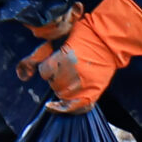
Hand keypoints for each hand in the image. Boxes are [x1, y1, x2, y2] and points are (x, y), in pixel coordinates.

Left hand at [13, 0, 141, 112]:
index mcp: (62, 58)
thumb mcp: (65, 33)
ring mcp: (81, 85)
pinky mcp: (92, 93)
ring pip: (62, 95)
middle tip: (66, 69)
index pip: (44, 71)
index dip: (48, 68)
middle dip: (56, 78)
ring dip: (63, 89)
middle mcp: (70, 74)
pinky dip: (65, 109)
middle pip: (53, 84)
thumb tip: (31, 62)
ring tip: (70, 80)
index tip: (54, 63)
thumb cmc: (88, 33)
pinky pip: (75, 108)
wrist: (110, 39)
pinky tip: (56, 107)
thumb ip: (49, 46)